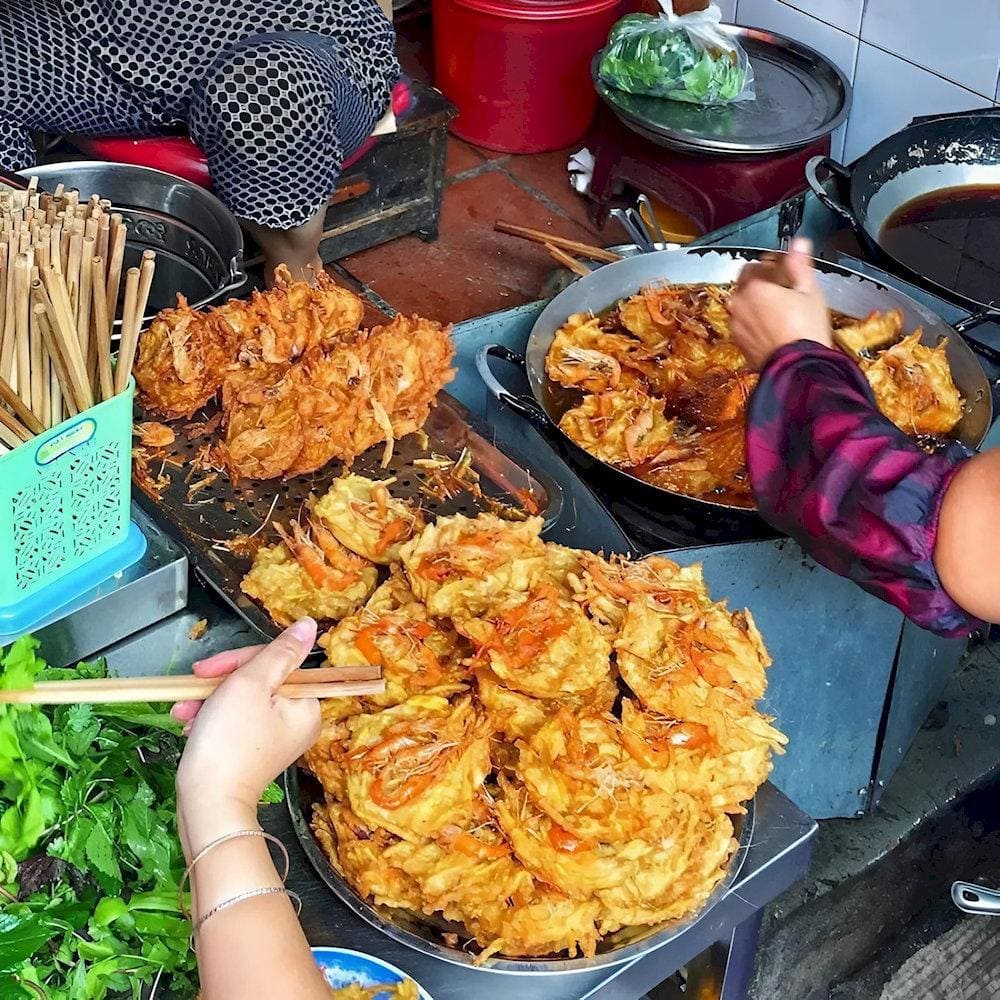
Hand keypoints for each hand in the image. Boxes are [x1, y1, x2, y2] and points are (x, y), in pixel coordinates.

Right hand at [173, 618, 320, 845]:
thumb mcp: (252, 684)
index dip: (239, 661)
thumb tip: (309, 625)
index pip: (276, 662)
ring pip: (240, 700)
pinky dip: (209, 720)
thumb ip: (280, 651)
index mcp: (307, 705)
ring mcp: (274, 739)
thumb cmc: (228, 742)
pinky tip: (188, 725)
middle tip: (192, 689)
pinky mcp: (252, 752)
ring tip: (183, 712)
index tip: (207, 669)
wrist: (207, 805)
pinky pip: (233, 723)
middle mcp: (297, 722)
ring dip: (208, 701)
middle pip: (258, 680)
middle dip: (219, 684)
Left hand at [729, 238, 832, 369]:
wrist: (799, 368)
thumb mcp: (809, 291)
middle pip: (745, 285)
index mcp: (753, 287)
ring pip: (743, 306)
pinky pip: (744, 325)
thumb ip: (799, 264)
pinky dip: (754, 322)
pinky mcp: (738, 343)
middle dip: (761, 284)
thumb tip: (799, 243)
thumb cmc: (807, 329)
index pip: (755, 266)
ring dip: (756, 304)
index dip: (771, 267)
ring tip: (781, 312)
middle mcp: (738, 304)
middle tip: (784, 292)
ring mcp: (736, 325)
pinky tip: (774, 328)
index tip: (786, 272)